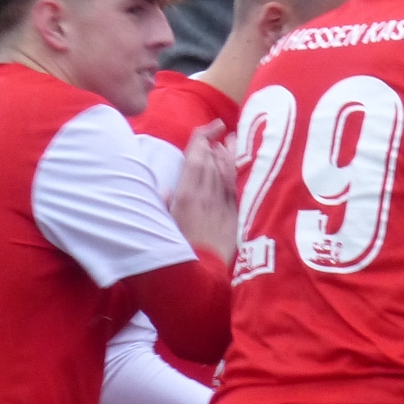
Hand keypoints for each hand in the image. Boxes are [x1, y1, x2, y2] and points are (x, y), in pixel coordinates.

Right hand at [171, 122, 235, 262]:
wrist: (202, 276)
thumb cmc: (178, 252)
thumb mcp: (163, 225)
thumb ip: (166, 205)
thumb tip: (167, 191)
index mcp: (186, 194)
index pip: (195, 157)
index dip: (203, 138)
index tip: (211, 127)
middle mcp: (207, 195)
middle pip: (213, 161)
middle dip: (216, 143)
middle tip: (221, 130)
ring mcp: (224, 205)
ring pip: (228, 171)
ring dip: (230, 153)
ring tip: (232, 140)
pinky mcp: (236, 216)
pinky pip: (237, 188)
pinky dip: (238, 173)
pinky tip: (240, 165)